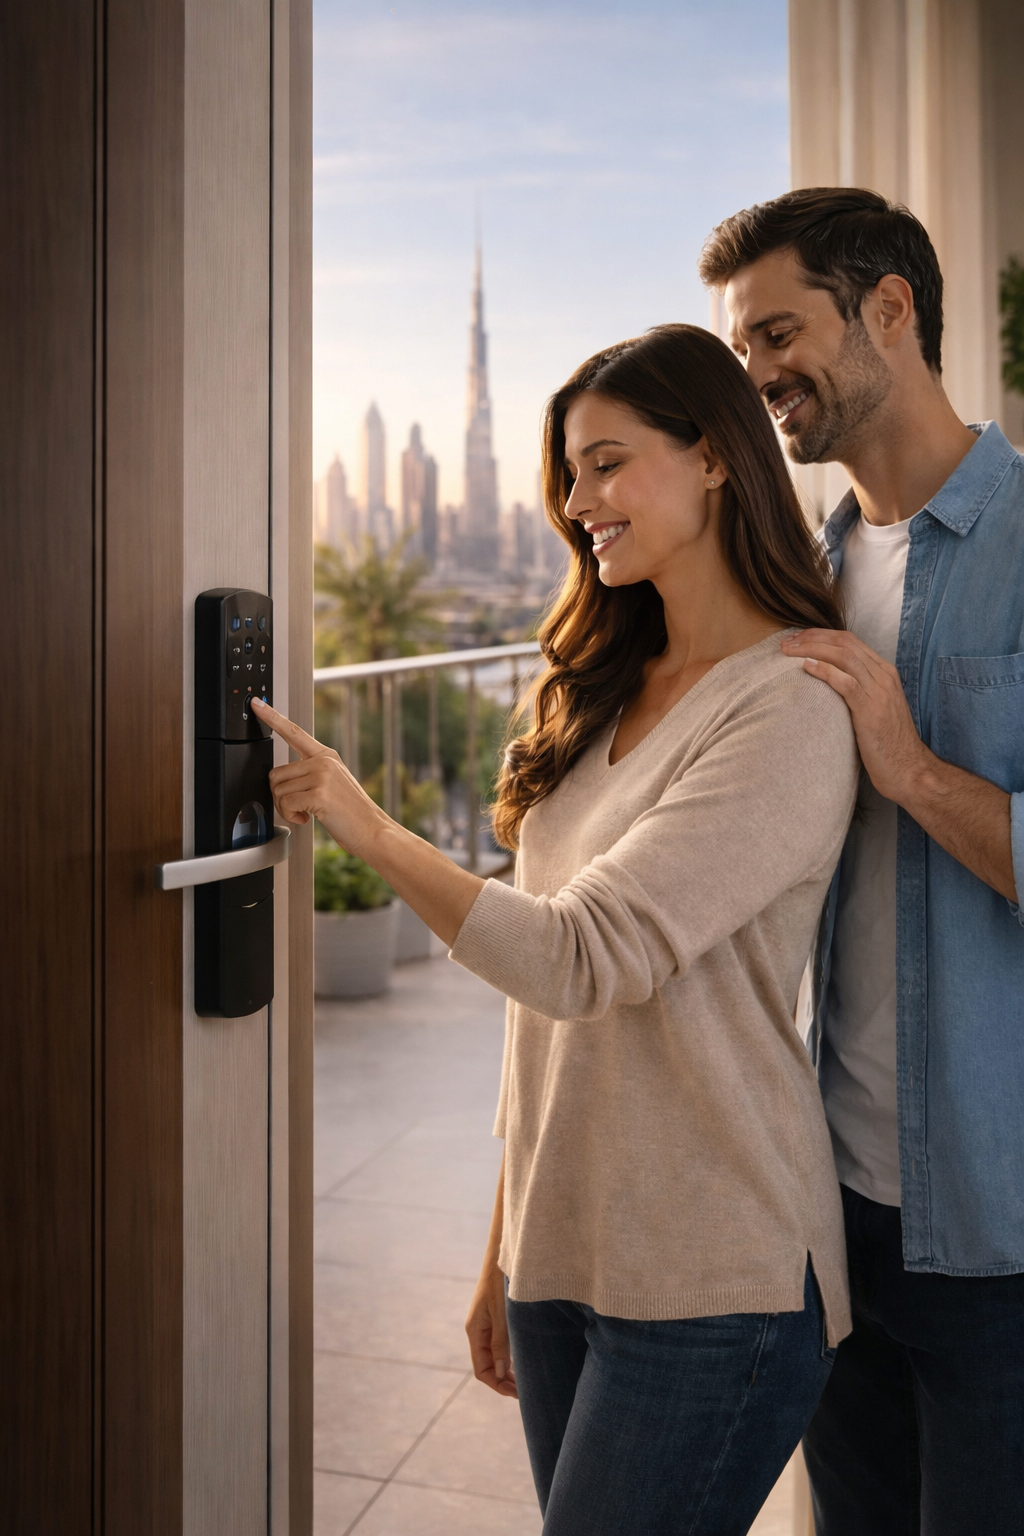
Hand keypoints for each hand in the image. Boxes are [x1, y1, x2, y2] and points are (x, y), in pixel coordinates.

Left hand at [251, 697, 383, 855]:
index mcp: (326, 756)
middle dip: (280, 796)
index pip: (294, 731)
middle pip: (276, 774)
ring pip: (279, 791)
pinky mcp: (319, 794)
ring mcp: (322, 776)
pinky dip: (291, 817)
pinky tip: (307, 819)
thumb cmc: (351, 813)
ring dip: (286, 809)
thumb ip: (310, 773)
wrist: (372, 830)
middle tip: (298, 807)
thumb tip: (281, 779)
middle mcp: (323, 761)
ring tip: (307, 813)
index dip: (272, 717)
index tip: (256, 704)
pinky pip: (286, 803)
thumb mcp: (333, 783)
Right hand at [465, 1261, 516, 1397]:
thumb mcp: (502, 1314)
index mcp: (475, 1331)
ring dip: (507, 1371)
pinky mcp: (495, 1317)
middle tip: (525, 1393)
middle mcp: (478, 1330)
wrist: (503, 1254)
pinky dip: (509, 1357)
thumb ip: (500, 1343)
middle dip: (503, 1382)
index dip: (497, 1385)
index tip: (516, 1394)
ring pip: (494, 1357)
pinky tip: (523, 1360)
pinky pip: (499, 1345)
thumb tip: (501, 1373)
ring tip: (526, 1381)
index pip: (481, 1370)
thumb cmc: (501, 1281)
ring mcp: (486, 1324)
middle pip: (487, 1366)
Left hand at [780, 630, 929, 803]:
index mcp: (884, 672)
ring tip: (788, 651)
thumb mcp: (874, 708)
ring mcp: (879, 690)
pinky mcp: (871, 709)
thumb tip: (827, 682)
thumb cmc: (887, 743)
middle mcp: (883, 675)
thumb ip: (857, 690)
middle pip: (844, 643)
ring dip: (812, 649)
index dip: (821, 635)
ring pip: (844, 656)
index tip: (797, 639)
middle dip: (812, 637)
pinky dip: (825, 671)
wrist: (908, 768)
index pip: (850, 641)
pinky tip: (806, 667)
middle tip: (786, 642)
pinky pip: (846, 682)